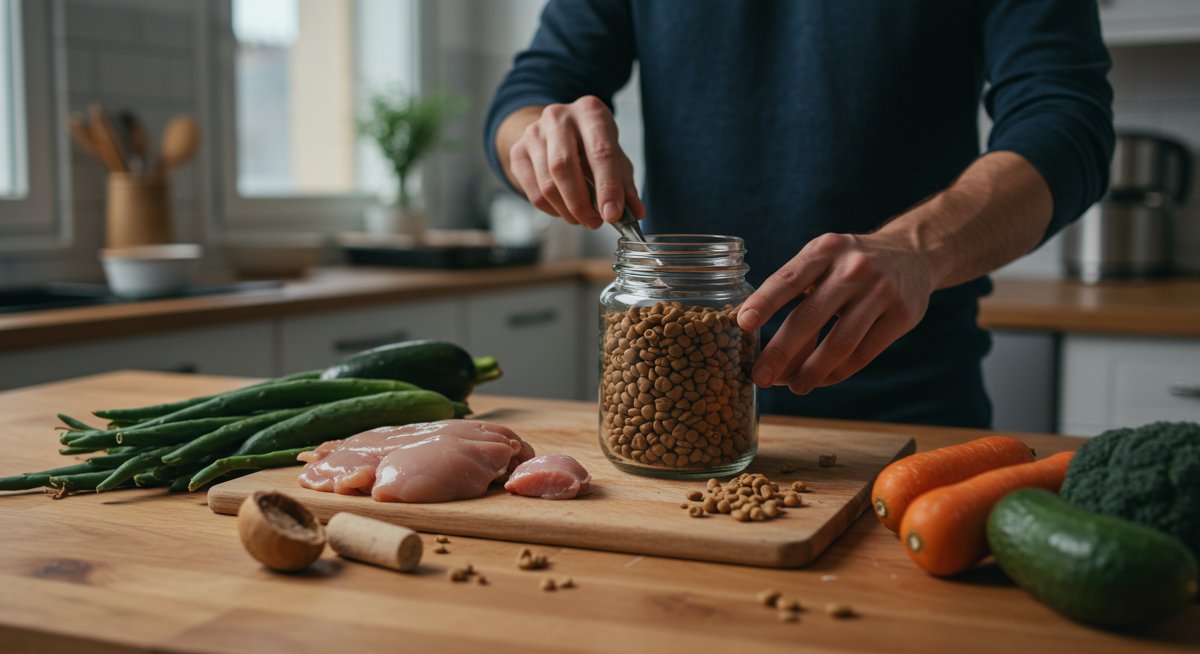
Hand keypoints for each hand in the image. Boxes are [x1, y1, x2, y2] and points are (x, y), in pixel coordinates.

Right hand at [501, 97, 644, 228]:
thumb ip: (626, 186)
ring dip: (567, 210)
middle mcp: (558, 117)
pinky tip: (564, 209)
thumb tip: (635, 212)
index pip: (600, 152)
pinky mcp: (518, 151)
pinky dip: (551, 209)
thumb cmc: (591, 145)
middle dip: (581, 203)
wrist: (556, 130)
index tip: (612, 214)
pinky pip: (533, 192)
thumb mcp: (615, 158)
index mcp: (590, 112)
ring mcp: (533, 133)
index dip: (607, 187)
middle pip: (564, 166)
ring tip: (582, 218)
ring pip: (547, 184)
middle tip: (594, 222)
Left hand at [736, 232, 936, 393]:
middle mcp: (853, 268)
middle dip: (781, 351)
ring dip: (811, 371)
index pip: (788, 278)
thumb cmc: (849, 265)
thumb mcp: (821, 264)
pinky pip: (863, 354)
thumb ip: (794, 296)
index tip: (743, 323)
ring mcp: (881, 291)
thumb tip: (760, 342)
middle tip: (760, 377)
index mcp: (824, 249)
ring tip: (794, 386)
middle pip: (810, 316)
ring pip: (839, 343)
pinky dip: (838, 372)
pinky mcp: (902, 315)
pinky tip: (821, 379)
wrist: (913, 254)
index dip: (764, 302)